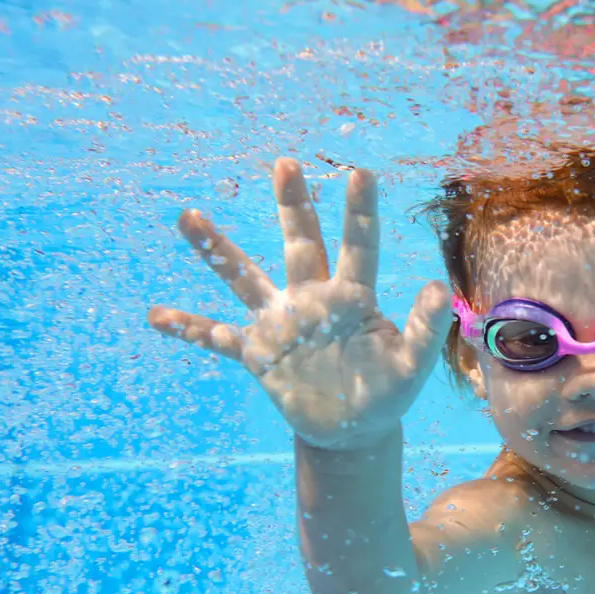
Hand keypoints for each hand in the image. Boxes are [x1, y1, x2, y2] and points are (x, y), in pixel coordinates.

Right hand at [148, 158, 452, 448]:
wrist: (353, 429)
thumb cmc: (386, 392)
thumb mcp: (411, 366)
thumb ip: (424, 329)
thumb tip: (438, 287)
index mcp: (352, 297)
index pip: (358, 247)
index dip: (359, 213)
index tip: (359, 173)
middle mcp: (311, 298)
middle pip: (300, 244)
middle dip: (293, 206)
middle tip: (286, 163)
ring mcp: (280, 323)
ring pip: (244, 278)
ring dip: (217, 251)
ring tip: (188, 216)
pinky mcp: (258, 354)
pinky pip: (217, 337)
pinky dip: (189, 329)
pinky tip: (156, 316)